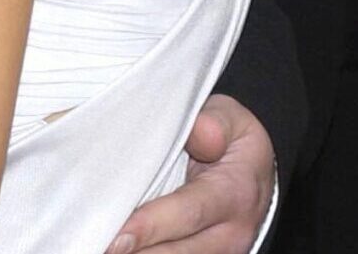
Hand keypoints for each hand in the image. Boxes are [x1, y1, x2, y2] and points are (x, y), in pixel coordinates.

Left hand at [106, 95, 273, 253]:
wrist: (259, 169)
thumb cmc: (234, 138)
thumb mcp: (230, 116)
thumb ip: (214, 121)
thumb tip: (202, 134)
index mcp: (234, 193)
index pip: (188, 212)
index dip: (151, 225)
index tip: (119, 236)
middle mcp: (231, 232)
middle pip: (178, 251)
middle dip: (137, 251)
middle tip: (98, 247)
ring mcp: (222, 252)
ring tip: (102, 249)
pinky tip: (122, 250)